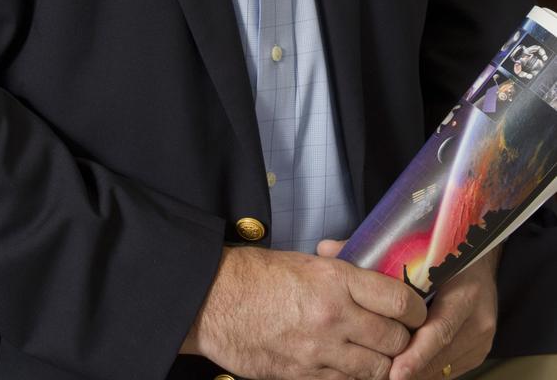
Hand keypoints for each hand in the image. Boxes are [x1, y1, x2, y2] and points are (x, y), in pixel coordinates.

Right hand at [180, 243, 426, 379]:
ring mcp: (320, 352)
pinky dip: (353, 377)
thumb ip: (343, 274)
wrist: (214, 300)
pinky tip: (348, 365)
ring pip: (377, 370)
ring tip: (374, 353)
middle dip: (403, 340)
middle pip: (395, 340)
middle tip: (397, 334)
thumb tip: (373, 281)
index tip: (416, 311)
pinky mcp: (305, 377)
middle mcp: (334, 317)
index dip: (416, 309)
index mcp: (336, 280)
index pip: (400, 301)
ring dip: (382, 364)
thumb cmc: (257, 276)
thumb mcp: (305, 262)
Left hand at [386, 248, 499, 379]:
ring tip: (387, 373)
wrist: (478, 257)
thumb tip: (374, 301)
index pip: (440, 331)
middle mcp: (479, 322)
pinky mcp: (478, 352)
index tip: (395, 372)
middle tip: (382, 375)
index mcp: (467, 294)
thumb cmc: (445, 254)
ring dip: (417, 373)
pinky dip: (426, 371)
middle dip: (411, 369)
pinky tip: (406, 368)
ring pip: (444, 368)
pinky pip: (448, 369)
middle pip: (441, 356)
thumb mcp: (429, 259)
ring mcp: (482, 341)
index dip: (416, 354)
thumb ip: (408, 281)